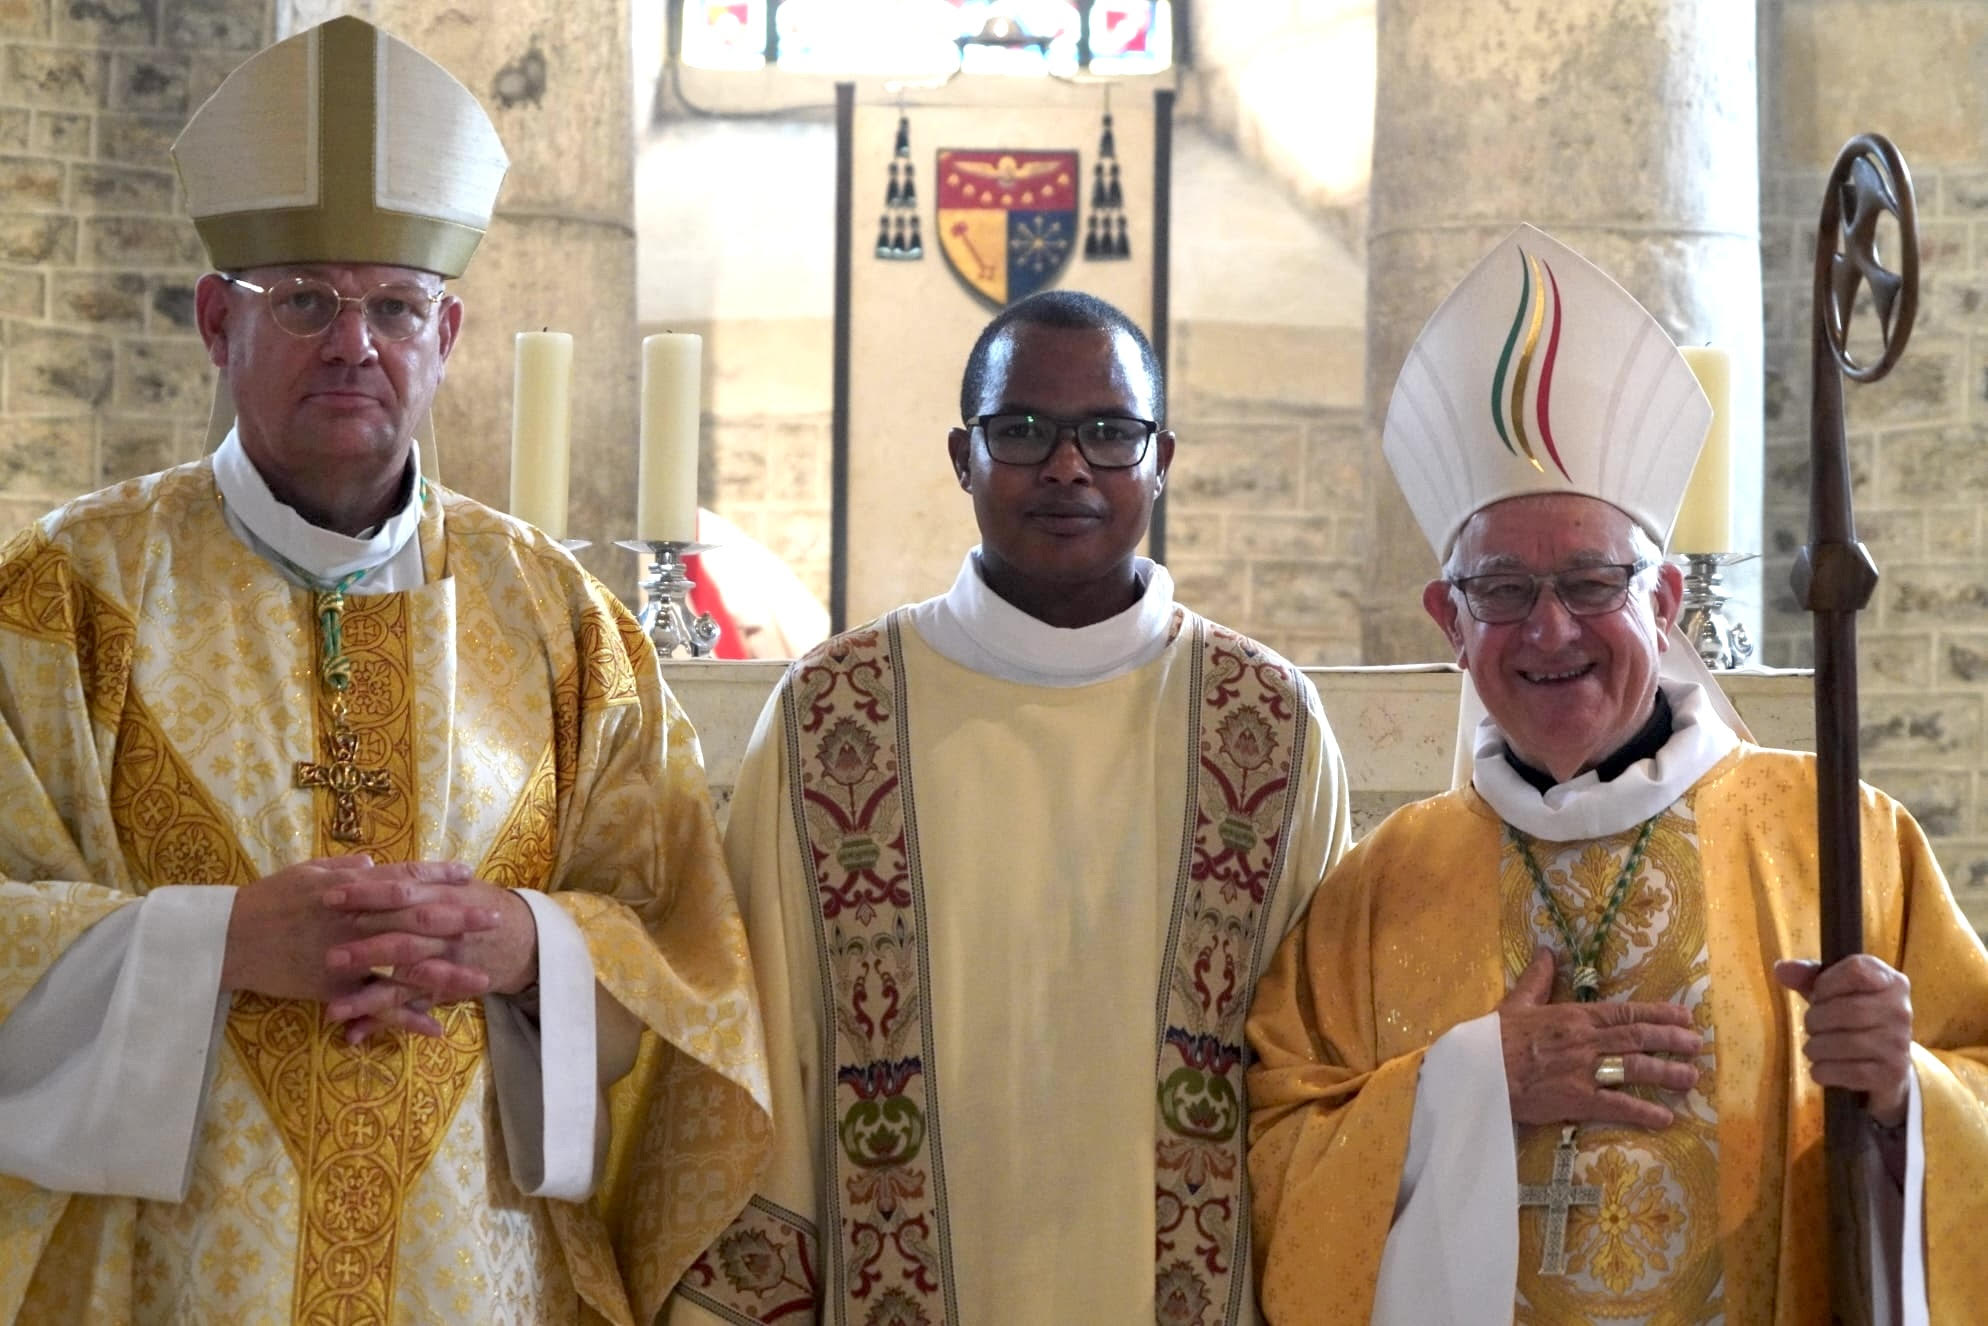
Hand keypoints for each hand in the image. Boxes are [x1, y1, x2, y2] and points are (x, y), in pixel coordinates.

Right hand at [221, 856, 510, 1042]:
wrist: (227, 938)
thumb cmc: (265, 900)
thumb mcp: (304, 872)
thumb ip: (343, 868)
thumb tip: (374, 863)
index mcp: (351, 888)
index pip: (404, 877)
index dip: (438, 875)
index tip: (469, 874)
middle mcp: (356, 919)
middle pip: (417, 917)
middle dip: (460, 918)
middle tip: (495, 919)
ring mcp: (348, 955)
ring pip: (406, 964)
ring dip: (448, 972)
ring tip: (483, 979)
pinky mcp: (336, 987)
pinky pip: (376, 1005)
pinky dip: (405, 1017)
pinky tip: (435, 1028)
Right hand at [1499, 947, 1702, 1128]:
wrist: (1477, 1071)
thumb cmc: (1494, 1038)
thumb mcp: (1517, 1002)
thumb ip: (1537, 978)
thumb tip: (1546, 951)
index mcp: (1574, 1015)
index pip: (1625, 1010)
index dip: (1659, 1012)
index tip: (1684, 1015)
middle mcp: (1586, 1040)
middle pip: (1639, 1037)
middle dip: (1672, 1040)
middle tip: (1698, 1044)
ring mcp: (1584, 1070)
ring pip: (1635, 1068)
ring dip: (1667, 1072)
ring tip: (1691, 1078)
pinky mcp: (1577, 1099)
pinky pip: (1617, 1106)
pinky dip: (1643, 1113)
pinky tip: (1665, 1119)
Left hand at [1774, 956, 1913, 1126]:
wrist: (1884, 1063)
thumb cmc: (1853, 1018)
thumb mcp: (1833, 992)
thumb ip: (1808, 977)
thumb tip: (1781, 969)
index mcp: (1890, 981)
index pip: (1858, 970)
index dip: (1827, 983)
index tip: (1818, 994)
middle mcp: (1901, 1010)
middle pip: (1848, 1009)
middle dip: (1816, 1019)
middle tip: (1810, 1026)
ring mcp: (1900, 1044)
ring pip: (1847, 1043)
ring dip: (1817, 1047)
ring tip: (1813, 1047)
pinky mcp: (1892, 1074)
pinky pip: (1850, 1072)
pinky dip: (1824, 1070)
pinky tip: (1821, 1067)